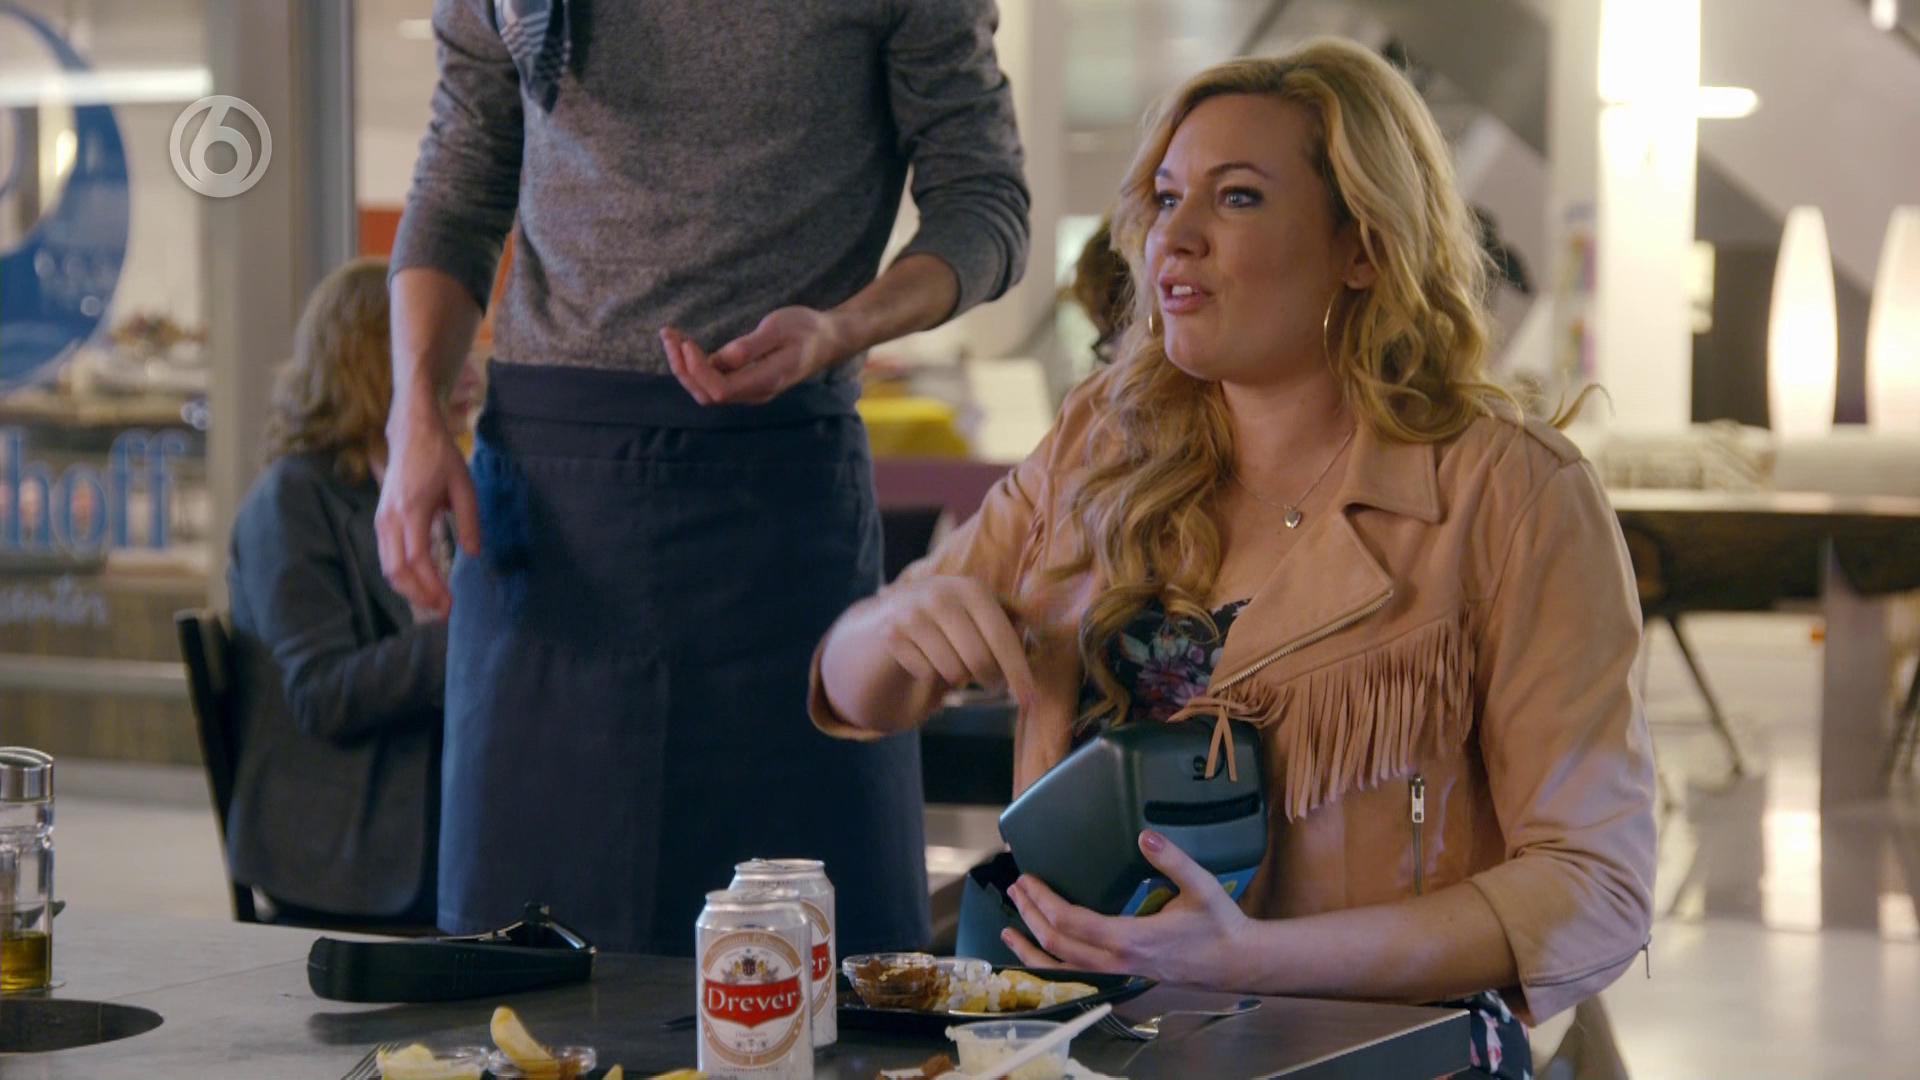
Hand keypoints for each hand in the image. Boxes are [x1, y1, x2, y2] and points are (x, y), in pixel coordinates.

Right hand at [376, 393, 480, 617]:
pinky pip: (387, 557)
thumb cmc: (440, 456)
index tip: (450, 603)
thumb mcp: (464, 486)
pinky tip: (422, 583)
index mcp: (412, 510)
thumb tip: (473, 555)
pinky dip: (403, 576)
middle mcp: (391, 518)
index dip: (432, 587)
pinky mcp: (381, 520)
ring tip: (434, 602)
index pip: (417, 560)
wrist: (411, 432)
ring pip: (388, 568)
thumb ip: (469, 521)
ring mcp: (382, 520)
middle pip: (397, 572)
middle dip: (419, 596)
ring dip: (410, 590)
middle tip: (444, 611)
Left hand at [660, 306, 849, 405]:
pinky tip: (685, 344)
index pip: (719, 390)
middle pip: (707, 395)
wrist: (828, 340)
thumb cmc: (806, 329)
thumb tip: (721, 359)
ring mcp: (749, 390)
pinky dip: (694, 365)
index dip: (697, 370)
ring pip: (707, 391)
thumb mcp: (779, 328)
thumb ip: (749, 346)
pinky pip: (713, 382)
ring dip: (684, 367)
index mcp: (765, 381)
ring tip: (671, 336)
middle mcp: (754, 393)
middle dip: (682, 368)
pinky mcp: (745, 382)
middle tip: (668, 334)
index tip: (685, 342)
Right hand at [873, 575, 1037, 706]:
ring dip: (958, 677)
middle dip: (990, 678)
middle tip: (991, 680)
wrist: (888, 613)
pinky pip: (926, 674)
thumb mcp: (978, 611)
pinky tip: (926, 657)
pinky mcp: (892, 634)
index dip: (1018, 672)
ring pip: (953, 672)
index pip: (1002, 637)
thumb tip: (1048, 625)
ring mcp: (913, 613)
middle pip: (979, 660)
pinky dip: (930, 674)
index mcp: (972, 588)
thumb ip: (1010, 621)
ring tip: (954, 662)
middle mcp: (941, 595)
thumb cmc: (949, 618)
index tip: (1030, 699)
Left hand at [1002, 830, 1253, 986]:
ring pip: (1062, 970)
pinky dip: (1050, 969)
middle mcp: (1118, 963)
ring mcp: (1118, 976)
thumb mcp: (1201, 885)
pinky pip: (1076, 978)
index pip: (1072, 922)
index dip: (1044, 901)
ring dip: (1031, 950)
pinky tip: (1038, 957)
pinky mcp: (1121, 980)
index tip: (1028, 879)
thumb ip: (1172, 859)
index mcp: (1131, 939)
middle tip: (1015, 888)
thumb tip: (1145, 835)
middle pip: (1058, 944)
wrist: (1236, 962)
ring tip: (1009, 931)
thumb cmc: (1218, 923)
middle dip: (1030, 916)